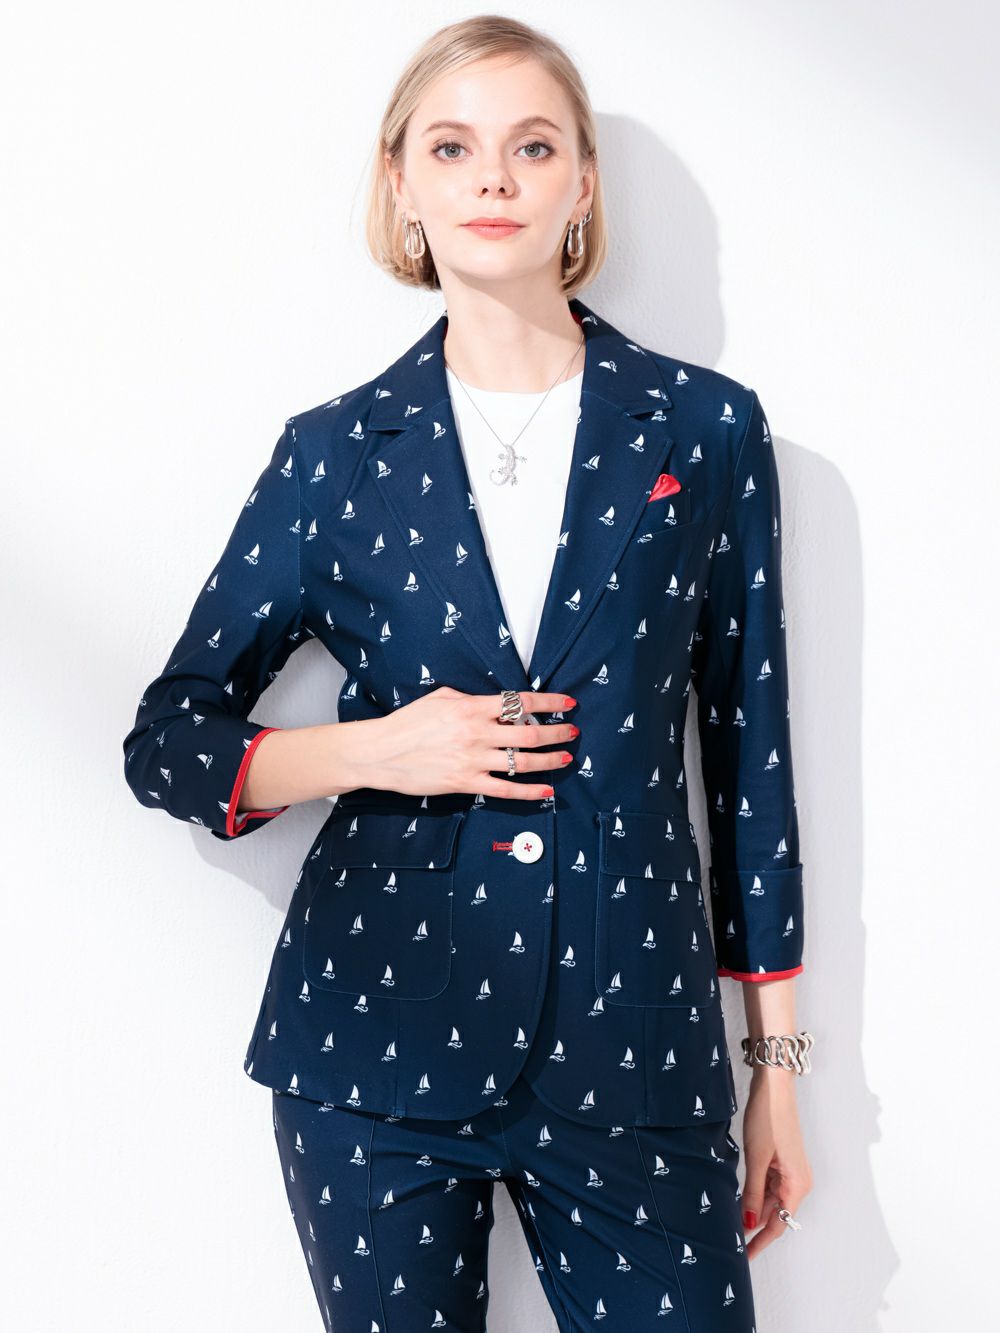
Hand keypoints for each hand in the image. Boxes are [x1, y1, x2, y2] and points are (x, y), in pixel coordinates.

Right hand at [354, 686, 578, 799]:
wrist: (380, 753)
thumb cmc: (408, 723)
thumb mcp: (440, 698)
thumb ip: (471, 699)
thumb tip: (496, 703)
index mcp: (471, 708)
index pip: (520, 702)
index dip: (549, 701)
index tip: (566, 702)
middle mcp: (476, 734)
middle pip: (529, 732)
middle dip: (557, 731)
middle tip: (572, 731)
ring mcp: (473, 760)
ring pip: (523, 761)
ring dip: (550, 760)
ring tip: (566, 757)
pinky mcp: (466, 783)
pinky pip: (505, 789)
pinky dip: (529, 792)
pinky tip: (546, 791)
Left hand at [739, 1069, 812, 1258]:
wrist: (774, 1086)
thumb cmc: (768, 1118)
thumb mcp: (756, 1157)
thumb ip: (753, 1192)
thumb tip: (749, 1223)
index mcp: (797, 1184)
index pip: (779, 1224)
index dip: (760, 1242)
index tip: (744, 1257)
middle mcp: (798, 1181)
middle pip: (776, 1214)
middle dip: (755, 1228)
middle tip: (732, 1242)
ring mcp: (790, 1171)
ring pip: (771, 1200)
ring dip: (753, 1210)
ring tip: (731, 1222)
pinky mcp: (781, 1161)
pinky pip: (768, 1185)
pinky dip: (755, 1193)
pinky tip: (739, 1198)